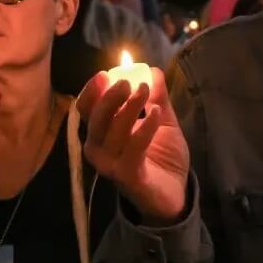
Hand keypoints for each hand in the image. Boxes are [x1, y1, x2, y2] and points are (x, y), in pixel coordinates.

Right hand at [77, 69, 189, 222]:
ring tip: (144, 91)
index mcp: (101, 132)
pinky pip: (133, 150)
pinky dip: (144, 129)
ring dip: (128, 109)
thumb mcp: (161, 121)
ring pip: (113, 133)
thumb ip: (157, 97)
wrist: (175, 192)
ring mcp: (111, 165)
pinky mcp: (128, 177)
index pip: (87, 109)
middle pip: (95, 120)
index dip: (92, 91)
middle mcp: (99, 149)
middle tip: (126, 81)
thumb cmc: (161, 157)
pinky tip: (157, 114)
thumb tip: (153, 70)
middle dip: (108, 98)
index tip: (105, 73)